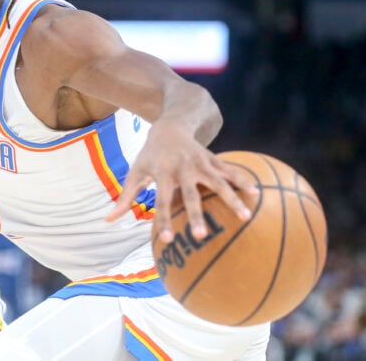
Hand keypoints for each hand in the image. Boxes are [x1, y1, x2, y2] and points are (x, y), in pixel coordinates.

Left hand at [106, 122, 256, 243]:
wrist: (170, 125)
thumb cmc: (150, 155)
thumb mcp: (135, 172)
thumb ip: (125, 197)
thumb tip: (108, 220)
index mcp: (162, 173)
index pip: (161, 201)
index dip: (164, 219)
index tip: (168, 239)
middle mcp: (182, 168)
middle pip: (190, 195)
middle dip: (195, 215)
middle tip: (202, 236)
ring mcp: (200, 162)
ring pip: (217, 182)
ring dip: (231, 199)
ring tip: (245, 217)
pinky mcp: (213, 158)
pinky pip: (230, 171)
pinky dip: (242, 180)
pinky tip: (257, 193)